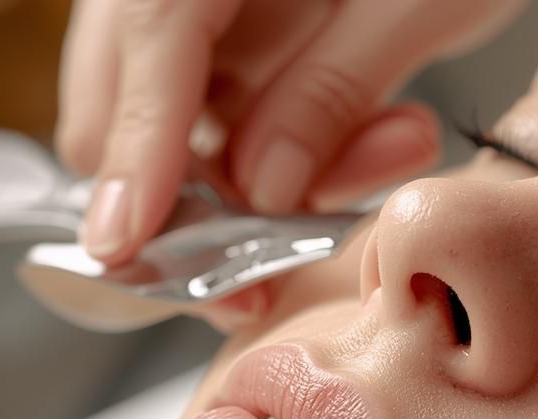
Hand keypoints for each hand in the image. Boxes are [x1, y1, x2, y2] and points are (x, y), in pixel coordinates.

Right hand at [56, 0, 526, 264]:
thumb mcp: (414, 0)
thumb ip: (329, 91)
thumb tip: (258, 190)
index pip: (148, 42)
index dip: (136, 151)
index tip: (122, 244)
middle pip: (125, 98)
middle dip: (190, 198)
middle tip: (263, 273)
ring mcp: (211, 3)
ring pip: (186, 124)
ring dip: (273, 177)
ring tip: (400, 143)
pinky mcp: (250, 32)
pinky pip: (241, 117)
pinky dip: (301, 150)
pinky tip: (391, 133)